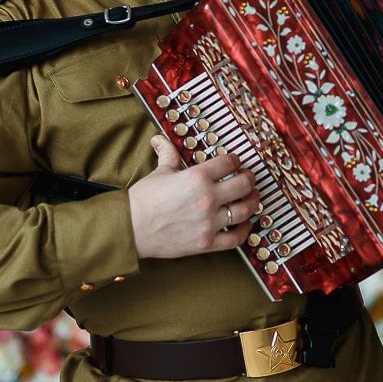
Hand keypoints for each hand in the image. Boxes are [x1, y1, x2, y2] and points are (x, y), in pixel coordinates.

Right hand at [127, 135, 259, 259]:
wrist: (129, 228)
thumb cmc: (142, 199)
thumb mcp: (159, 172)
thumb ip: (168, 154)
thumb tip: (160, 139)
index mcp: (197, 177)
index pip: (228, 163)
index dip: (235, 160)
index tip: (236, 162)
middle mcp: (208, 198)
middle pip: (244, 185)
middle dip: (250, 179)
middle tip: (249, 178)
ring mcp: (209, 222)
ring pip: (244, 210)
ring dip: (253, 202)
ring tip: (252, 198)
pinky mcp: (206, 242)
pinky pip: (235, 238)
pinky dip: (244, 231)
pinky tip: (244, 224)